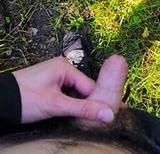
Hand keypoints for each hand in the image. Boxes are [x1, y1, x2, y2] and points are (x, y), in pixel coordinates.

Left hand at [13, 55, 127, 123]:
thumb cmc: (23, 99)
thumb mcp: (56, 105)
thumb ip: (83, 109)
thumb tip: (108, 114)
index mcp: (65, 67)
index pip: (89, 86)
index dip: (95, 101)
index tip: (102, 115)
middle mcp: (62, 68)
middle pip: (82, 88)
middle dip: (83, 103)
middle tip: (85, 119)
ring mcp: (55, 75)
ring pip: (74, 92)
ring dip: (74, 104)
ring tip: (72, 116)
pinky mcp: (49, 83)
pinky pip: (65, 93)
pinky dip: (66, 103)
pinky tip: (64, 112)